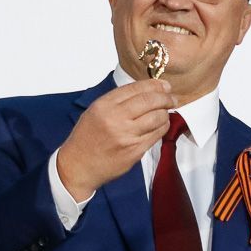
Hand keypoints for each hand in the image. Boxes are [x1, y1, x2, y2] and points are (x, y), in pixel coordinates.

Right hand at [54, 79, 175, 199]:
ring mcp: (126, 136)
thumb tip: (146, 91)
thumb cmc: (86, 138)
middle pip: (149, 101)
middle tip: (171, 98)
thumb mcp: (95, 111)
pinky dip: (163, 127)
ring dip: (165, 113)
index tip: (164, 85)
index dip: (154, 85)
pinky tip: (161, 125)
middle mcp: (115, 119)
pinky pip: (156, 135)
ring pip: (157, 117)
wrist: (78, 166)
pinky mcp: (134, 151)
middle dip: (165, 97)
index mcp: (104, 106)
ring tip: (166, 112)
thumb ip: (117, 101)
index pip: (136, 88)